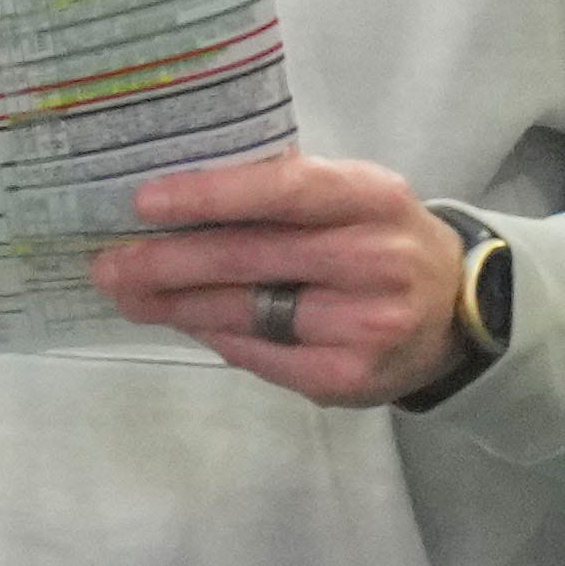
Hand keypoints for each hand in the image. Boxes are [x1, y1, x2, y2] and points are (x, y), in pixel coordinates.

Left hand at [90, 153, 469, 404]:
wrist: (455, 312)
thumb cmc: (378, 239)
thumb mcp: (354, 198)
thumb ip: (285, 191)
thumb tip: (177, 193)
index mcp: (375, 197)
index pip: (286, 188)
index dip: (211, 195)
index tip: (145, 201)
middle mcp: (377, 259)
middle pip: (251, 258)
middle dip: (167, 262)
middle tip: (108, 264)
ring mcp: (366, 323)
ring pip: (246, 312)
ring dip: (176, 303)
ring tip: (128, 294)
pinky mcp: (348, 377)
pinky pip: (259, 354)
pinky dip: (214, 335)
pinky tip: (183, 320)